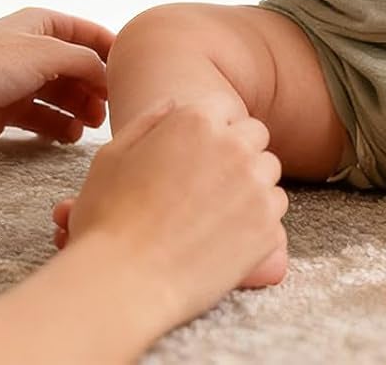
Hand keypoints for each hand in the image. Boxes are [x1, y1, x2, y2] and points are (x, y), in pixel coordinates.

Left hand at [0, 6, 112, 148]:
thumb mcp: (47, 53)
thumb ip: (84, 61)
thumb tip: (107, 77)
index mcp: (41, 24)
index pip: (87, 33)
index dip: (110, 50)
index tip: (132, 71)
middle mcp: (32, 50)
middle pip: (76, 68)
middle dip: (95, 87)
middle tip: (108, 109)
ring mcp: (19, 81)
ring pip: (61, 95)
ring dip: (79, 109)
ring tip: (89, 126)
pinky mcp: (6, 111)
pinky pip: (42, 118)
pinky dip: (58, 127)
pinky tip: (68, 136)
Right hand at [59, 98, 287, 333]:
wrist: (123, 283)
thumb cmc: (109, 218)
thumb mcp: (113, 153)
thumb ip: (149, 120)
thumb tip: (174, 103)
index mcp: (195, 119)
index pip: (228, 110)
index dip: (214, 132)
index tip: (201, 156)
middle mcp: (232, 145)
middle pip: (255, 136)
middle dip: (239, 153)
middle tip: (211, 185)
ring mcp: (253, 185)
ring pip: (269, 172)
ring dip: (252, 184)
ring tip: (218, 212)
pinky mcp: (266, 226)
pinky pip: (276, 210)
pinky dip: (259, 220)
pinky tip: (228, 236)